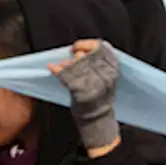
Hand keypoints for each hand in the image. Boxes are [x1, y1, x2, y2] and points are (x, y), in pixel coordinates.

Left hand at [49, 39, 120, 153]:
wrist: (98, 120)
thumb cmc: (100, 98)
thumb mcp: (105, 77)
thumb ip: (96, 64)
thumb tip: (78, 52)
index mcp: (113, 69)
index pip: (102, 48)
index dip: (88, 44)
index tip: (77, 47)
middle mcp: (106, 74)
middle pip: (88, 56)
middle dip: (76, 54)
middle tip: (69, 55)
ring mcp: (94, 83)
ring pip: (77, 65)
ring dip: (66, 63)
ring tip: (60, 64)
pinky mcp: (82, 92)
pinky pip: (68, 78)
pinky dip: (58, 72)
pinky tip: (52, 68)